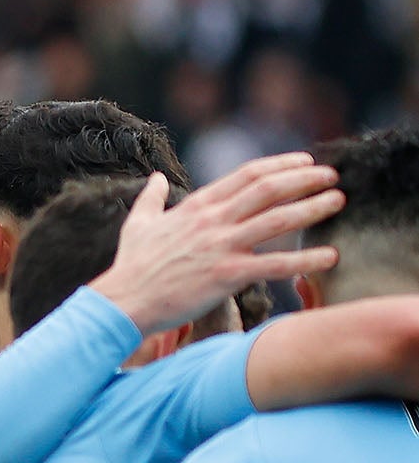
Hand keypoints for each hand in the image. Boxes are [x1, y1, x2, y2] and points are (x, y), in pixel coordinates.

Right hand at [91, 158, 341, 334]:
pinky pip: (274, 265)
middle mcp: (213, 221)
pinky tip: (330, 256)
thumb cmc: (131, 266)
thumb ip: (150, 198)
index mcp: (196, 206)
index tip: (306, 161)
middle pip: (268, 189)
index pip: (247, 175)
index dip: (280, 164)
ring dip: (312, 208)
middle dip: (306, 179)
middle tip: (332, 176)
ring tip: (338, 201)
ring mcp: (221, 247)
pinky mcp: (226, 276)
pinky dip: (305, 260)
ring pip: (277, 220)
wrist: (123, 302)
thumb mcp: (137, 224)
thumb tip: (154, 178)